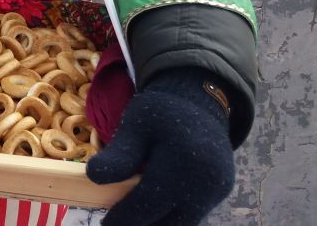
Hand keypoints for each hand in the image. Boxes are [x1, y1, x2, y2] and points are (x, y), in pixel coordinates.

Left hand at [86, 68, 234, 224]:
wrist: (198, 103)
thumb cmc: (160, 114)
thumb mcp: (135, 126)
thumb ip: (119, 154)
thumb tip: (94, 177)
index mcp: (183, 160)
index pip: (149, 202)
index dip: (125, 217)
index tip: (105, 224)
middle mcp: (207, 181)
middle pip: (170, 221)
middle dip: (140, 224)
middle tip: (115, 222)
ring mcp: (218, 190)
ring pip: (183, 222)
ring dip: (157, 221)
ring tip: (132, 214)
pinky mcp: (222, 194)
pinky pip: (193, 213)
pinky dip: (170, 214)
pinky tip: (151, 208)